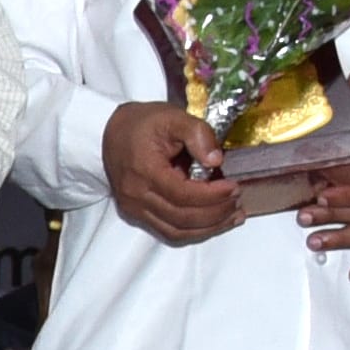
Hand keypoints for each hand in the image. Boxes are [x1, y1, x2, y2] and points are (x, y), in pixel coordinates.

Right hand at [98, 101, 249, 246]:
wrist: (110, 132)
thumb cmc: (142, 124)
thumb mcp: (172, 117)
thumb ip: (197, 134)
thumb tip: (216, 160)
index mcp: (144, 171)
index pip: (183, 195)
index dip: (213, 195)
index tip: (234, 186)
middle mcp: (136, 196)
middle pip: (182, 218)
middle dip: (216, 213)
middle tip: (238, 200)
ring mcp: (135, 209)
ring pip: (177, 231)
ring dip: (210, 228)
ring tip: (234, 216)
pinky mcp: (138, 214)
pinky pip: (169, 232)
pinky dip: (195, 231)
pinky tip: (215, 222)